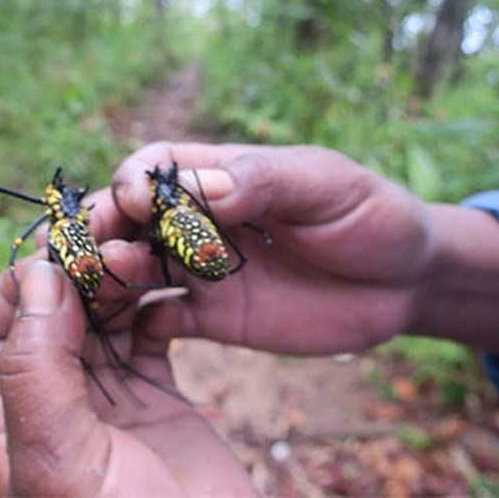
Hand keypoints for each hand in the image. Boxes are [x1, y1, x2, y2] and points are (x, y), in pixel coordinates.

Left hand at [0, 187, 256, 495]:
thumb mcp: (59, 461)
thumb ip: (35, 369)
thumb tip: (37, 275)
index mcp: (13, 423)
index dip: (21, 284)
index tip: (62, 252)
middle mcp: (56, 404)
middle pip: (52, 313)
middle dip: (76, 268)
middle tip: (113, 233)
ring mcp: (109, 401)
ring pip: (102, 316)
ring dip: (117, 278)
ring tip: (143, 249)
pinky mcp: (159, 399)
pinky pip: (150, 333)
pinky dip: (158, 302)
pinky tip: (172, 285)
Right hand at [113, 142, 498, 356]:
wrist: (403, 281)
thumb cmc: (369, 216)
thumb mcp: (325, 186)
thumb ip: (266, 181)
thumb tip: (204, 188)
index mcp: (222, 175)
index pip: (155, 168)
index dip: (135, 182)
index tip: (135, 203)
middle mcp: (201, 222)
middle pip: (131, 220)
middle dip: (107, 229)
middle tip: (94, 248)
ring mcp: (204, 271)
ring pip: (139, 269)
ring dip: (117, 273)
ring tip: (114, 280)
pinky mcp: (214, 317)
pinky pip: (164, 320)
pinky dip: (142, 324)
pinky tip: (141, 330)